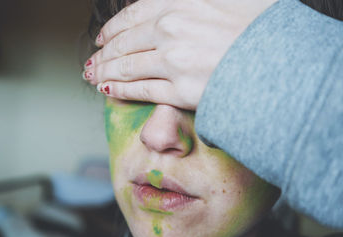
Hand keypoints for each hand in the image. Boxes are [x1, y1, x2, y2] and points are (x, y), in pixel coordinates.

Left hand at [84, 0, 276, 109]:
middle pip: (124, 42)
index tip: (103, 36)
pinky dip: (120, 90)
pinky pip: (140, 90)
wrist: (283, 65)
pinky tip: (107, 91)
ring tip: (92, 76)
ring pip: (127, 67)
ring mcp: (173, 61)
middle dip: (103, 54)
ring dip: (105, 72)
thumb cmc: (262, 31)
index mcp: (182, 2)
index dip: (114, 27)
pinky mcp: (179, 91)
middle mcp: (172, 29)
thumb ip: (201, 0)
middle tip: (91, 62)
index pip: (134, 13)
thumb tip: (176, 7)